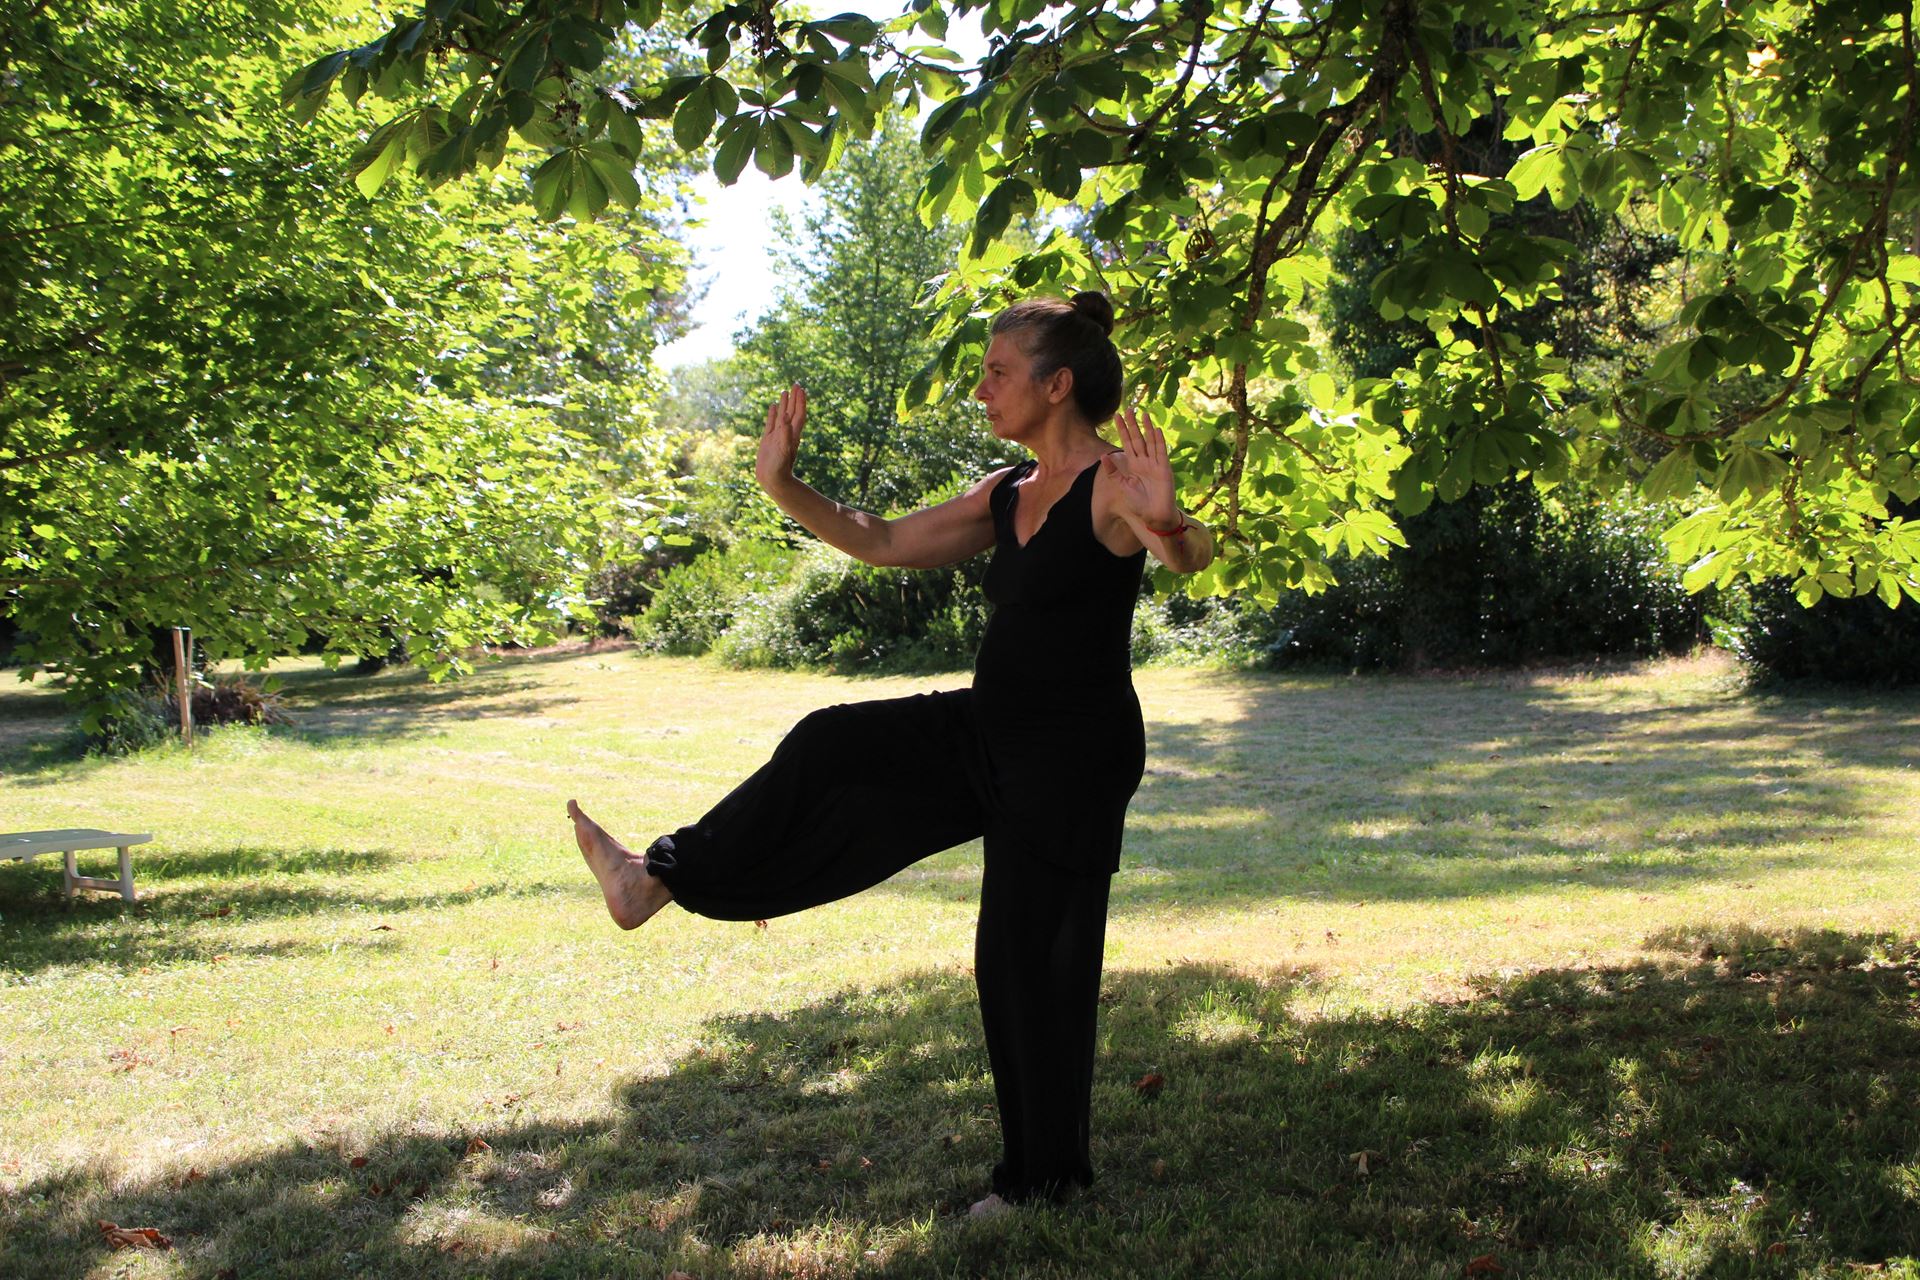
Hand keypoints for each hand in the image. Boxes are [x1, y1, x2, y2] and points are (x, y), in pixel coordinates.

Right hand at [755, 384, 805, 492]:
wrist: (773, 481)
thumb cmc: (779, 470)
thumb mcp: (783, 452)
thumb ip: (785, 436)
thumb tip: (787, 419)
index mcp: (792, 435)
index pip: (798, 414)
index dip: (800, 401)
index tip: (801, 388)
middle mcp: (786, 433)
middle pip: (792, 412)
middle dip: (795, 398)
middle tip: (796, 384)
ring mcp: (777, 436)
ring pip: (781, 416)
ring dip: (784, 404)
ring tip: (785, 391)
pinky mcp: (768, 440)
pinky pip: (771, 424)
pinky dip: (772, 414)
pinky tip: (772, 406)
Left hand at [1105, 405, 1179, 529]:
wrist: (1154, 515)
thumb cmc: (1139, 502)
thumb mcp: (1122, 486)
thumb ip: (1113, 472)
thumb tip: (1102, 456)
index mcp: (1133, 464)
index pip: (1127, 443)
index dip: (1123, 430)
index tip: (1117, 416)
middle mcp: (1144, 461)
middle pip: (1138, 439)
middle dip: (1133, 425)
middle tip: (1130, 409)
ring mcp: (1155, 464)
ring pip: (1150, 442)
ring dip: (1147, 428)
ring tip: (1144, 414)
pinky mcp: (1163, 469)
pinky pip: (1161, 452)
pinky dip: (1158, 441)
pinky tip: (1156, 430)